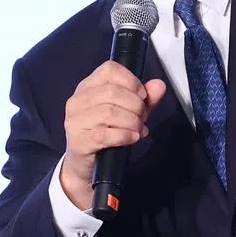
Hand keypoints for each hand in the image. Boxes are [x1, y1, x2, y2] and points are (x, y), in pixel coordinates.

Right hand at [59, 61, 167, 209]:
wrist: (87, 167)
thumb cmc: (105, 135)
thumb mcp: (127, 112)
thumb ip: (145, 99)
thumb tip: (159, 85)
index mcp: (87, 87)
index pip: (109, 70)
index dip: (131, 81)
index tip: (142, 95)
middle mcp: (77, 101)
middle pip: (112, 92)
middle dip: (136, 105)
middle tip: (142, 117)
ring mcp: (75, 122)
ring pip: (110, 113)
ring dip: (132, 122)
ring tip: (138, 129)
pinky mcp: (79, 142)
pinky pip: (106, 134)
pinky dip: (125, 135)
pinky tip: (132, 138)